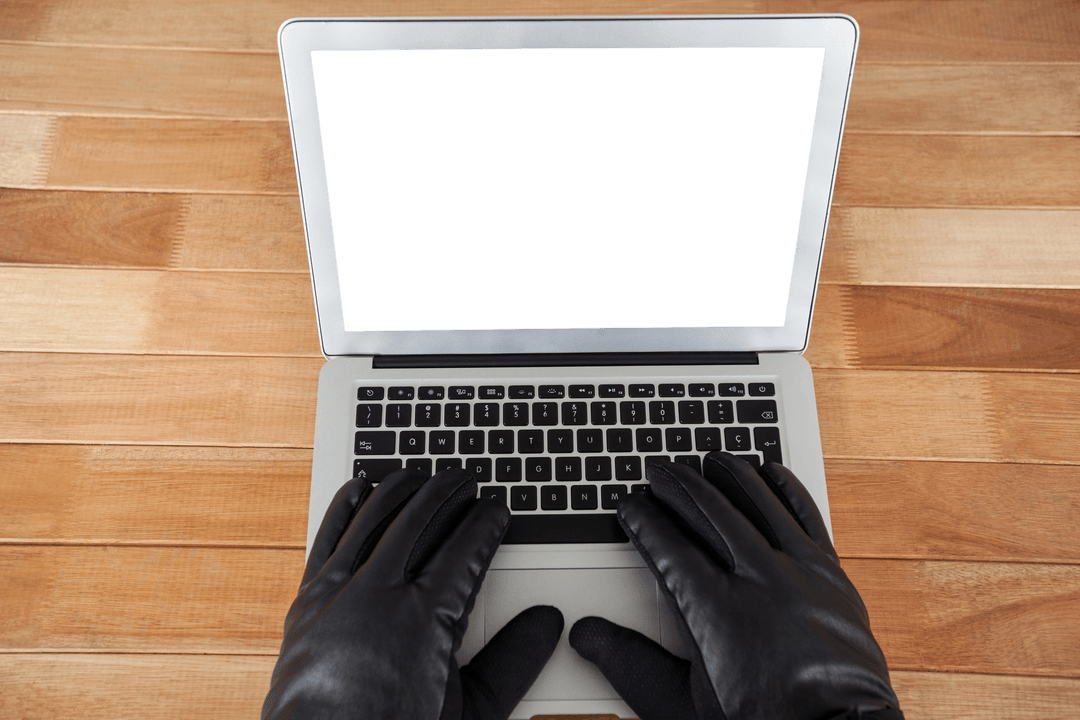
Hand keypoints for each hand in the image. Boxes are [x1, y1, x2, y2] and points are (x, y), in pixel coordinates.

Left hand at [263, 468, 562, 719]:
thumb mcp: (471, 710)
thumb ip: (514, 660)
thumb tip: (548, 621)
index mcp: (425, 616)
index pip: (466, 548)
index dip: (486, 524)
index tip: (496, 512)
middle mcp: (379, 594)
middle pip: (421, 520)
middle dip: (449, 493)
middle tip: (466, 480)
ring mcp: (339, 593)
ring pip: (375, 518)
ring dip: (402, 490)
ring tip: (420, 476)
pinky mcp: (308, 599)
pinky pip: (328, 537)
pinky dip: (346, 507)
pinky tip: (360, 488)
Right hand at [568, 453, 901, 719]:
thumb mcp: (681, 705)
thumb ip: (630, 662)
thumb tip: (587, 635)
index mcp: (714, 608)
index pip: (666, 543)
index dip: (642, 519)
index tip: (630, 506)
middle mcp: (757, 579)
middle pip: (707, 511)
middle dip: (676, 485)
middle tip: (658, 472)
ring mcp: (799, 572)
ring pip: (756, 501)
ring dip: (727, 474)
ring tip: (708, 458)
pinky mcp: (832, 574)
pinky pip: (806, 514)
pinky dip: (784, 488)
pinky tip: (769, 471)